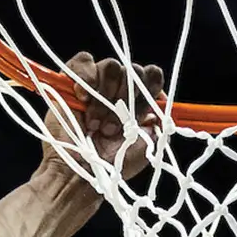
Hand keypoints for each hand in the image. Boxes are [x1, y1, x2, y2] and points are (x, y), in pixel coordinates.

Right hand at [39, 53, 164, 183]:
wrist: (83, 174)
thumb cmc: (115, 164)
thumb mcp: (149, 145)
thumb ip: (161, 123)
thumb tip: (162, 104)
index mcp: (139, 100)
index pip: (152, 76)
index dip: (147, 93)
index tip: (139, 118)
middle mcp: (120, 88)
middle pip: (133, 70)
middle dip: (125, 100)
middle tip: (112, 130)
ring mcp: (97, 84)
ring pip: (111, 66)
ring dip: (104, 97)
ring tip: (95, 124)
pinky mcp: (74, 82)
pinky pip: (84, 62)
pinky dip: (84, 77)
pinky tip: (82, 99)